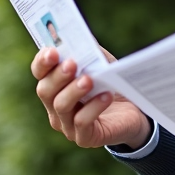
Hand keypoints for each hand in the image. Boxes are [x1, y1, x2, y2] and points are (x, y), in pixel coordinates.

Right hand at [30, 46, 150, 148]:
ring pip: (61, 106)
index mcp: (55, 86)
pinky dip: (93, 107)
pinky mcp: (85, 137)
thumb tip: (78, 37)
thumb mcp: (100, 63)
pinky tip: (106, 96)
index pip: (39, 73)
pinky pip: (82, 122)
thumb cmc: (111, 84)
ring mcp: (68, 125)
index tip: (52, 51)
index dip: (42, 62)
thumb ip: (88, 51)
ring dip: (73, 91)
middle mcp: (55, 107)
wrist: (134, 112)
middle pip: (45, 90)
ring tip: (88, 80)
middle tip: (72, 64)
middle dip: (57, 76)